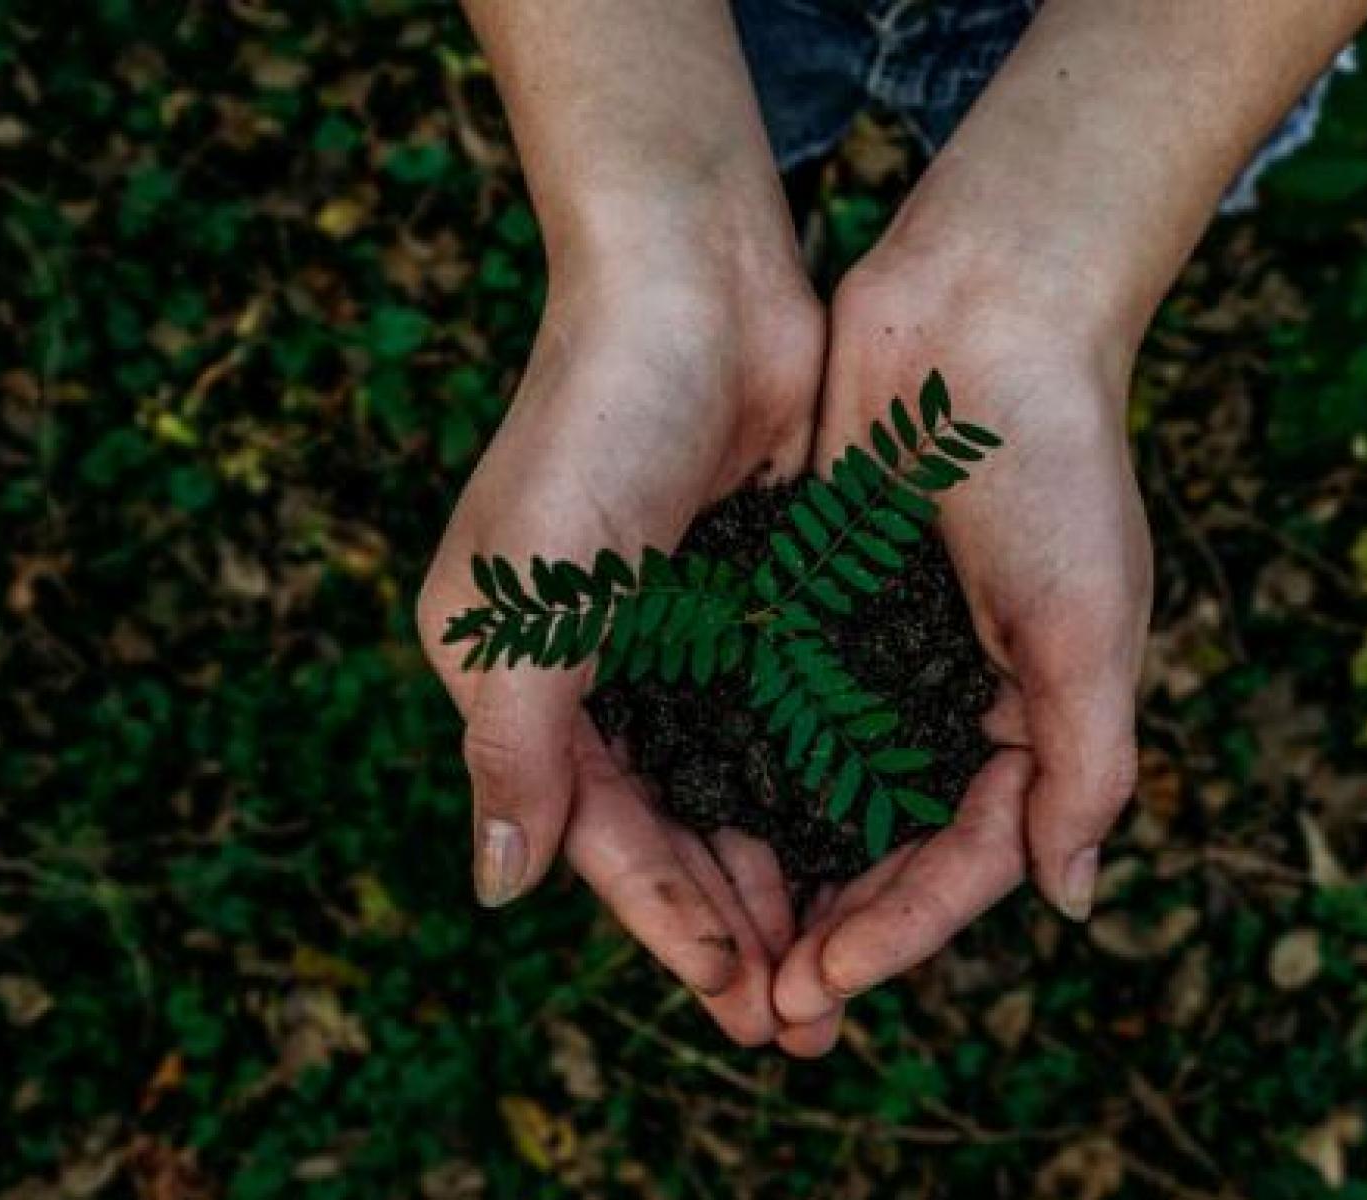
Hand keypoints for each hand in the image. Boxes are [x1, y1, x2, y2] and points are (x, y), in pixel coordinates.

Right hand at [416, 253, 826, 1044]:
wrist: (694, 282)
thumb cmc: (594, 427)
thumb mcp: (529, 599)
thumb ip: (514, 747)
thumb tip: (499, 889)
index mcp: (519, 676)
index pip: (597, 831)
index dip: (665, 918)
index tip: (738, 993)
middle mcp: (595, 668)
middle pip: (670, 826)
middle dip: (732, 921)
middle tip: (803, 1015)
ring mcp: (679, 634)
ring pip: (734, 785)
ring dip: (781, 869)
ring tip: (842, 955)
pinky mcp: (753, 597)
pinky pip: (785, 718)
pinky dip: (817, 782)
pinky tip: (867, 840)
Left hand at [772, 244, 1152, 1043]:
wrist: (984, 310)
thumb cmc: (1056, 463)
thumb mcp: (1090, 624)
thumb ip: (1085, 764)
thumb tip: (1069, 901)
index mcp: (1029, 719)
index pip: (964, 861)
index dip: (900, 931)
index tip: (823, 981)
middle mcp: (949, 700)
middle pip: (885, 849)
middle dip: (832, 928)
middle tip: (764, 1005)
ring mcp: (877, 655)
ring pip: (819, 794)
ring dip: (778, 871)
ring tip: (721, 945)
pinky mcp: (812, 602)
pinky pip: (771, 707)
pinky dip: (738, 767)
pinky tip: (687, 820)